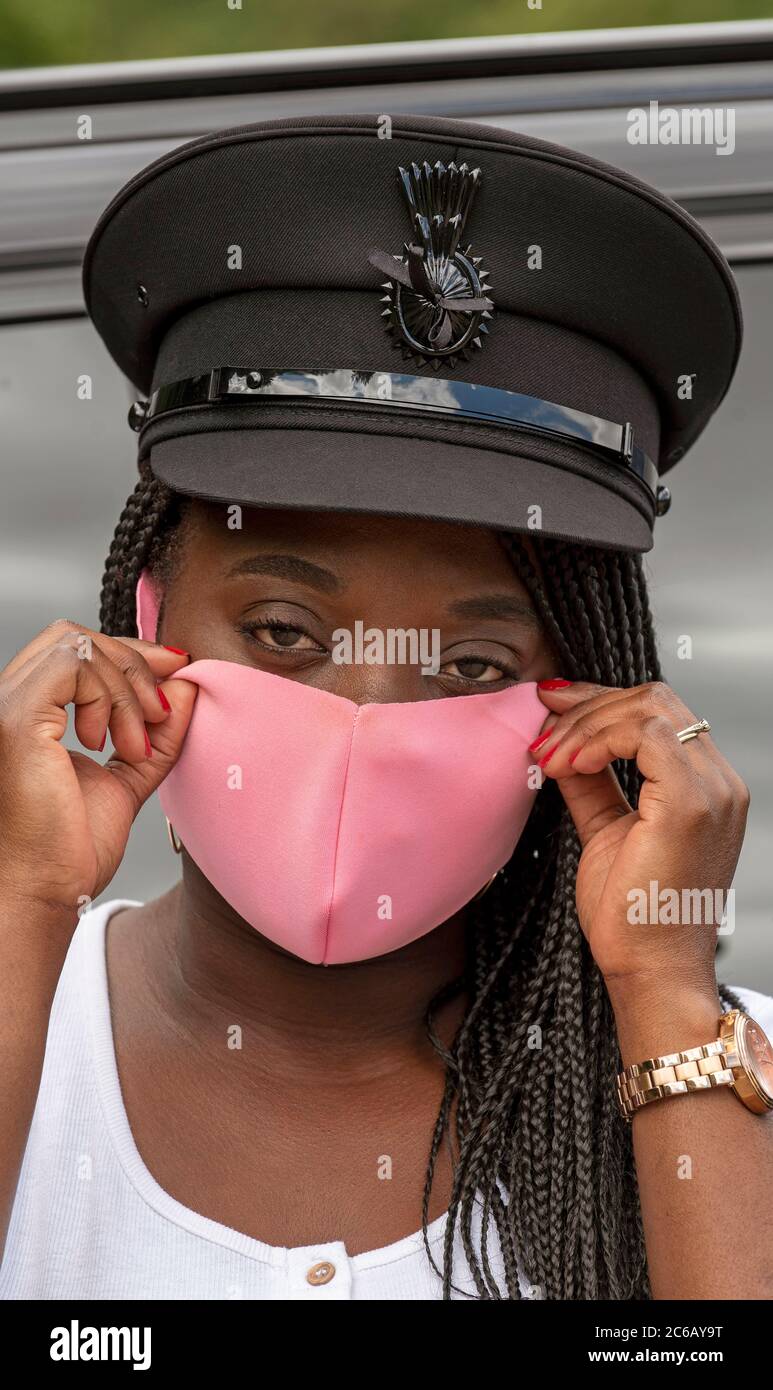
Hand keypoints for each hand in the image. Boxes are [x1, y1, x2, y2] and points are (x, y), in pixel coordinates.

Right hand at [0, 619, 195, 926]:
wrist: (44, 894)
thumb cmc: (69, 851)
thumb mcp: (129, 778)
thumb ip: (156, 734)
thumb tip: (188, 686)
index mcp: (28, 713)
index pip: (75, 649)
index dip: (130, 654)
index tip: (174, 676)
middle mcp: (9, 701)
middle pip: (75, 635)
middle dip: (133, 661)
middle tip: (161, 712)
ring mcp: (7, 707)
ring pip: (78, 644)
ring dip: (127, 688)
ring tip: (135, 746)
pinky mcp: (17, 718)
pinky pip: (73, 664)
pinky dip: (110, 696)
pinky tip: (116, 745)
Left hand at [531, 679, 749, 992]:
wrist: (651, 972)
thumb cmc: (633, 918)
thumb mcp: (604, 831)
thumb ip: (590, 784)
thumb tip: (560, 744)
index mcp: (704, 787)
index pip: (657, 712)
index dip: (598, 702)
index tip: (550, 708)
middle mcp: (718, 782)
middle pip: (654, 699)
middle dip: (587, 706)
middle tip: (542, 732)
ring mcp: (712, 790)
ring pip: (649, 707)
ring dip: (585, 724)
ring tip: (549, 758)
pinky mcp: (692, 803)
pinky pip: (647, 733)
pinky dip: (598, 739)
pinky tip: (569, 764)